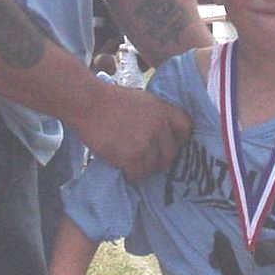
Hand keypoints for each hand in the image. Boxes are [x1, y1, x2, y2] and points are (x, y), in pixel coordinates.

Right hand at [76, 84, 191, 182]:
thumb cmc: (109, 100)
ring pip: (154, 167)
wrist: (88, 103)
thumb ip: (154, 115)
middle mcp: (158, 125)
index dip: (180, 139)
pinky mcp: (131, 156)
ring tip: (132, 163)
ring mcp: (145, 142)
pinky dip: (130, 175)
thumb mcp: (140, 100)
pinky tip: (123, 169)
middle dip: (161, 160)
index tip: (171, 145)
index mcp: (161, 109)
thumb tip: (162, 134)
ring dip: (144, 168)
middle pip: (171, 153)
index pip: (185, 127)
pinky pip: (137, 175)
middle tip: (148, 161)